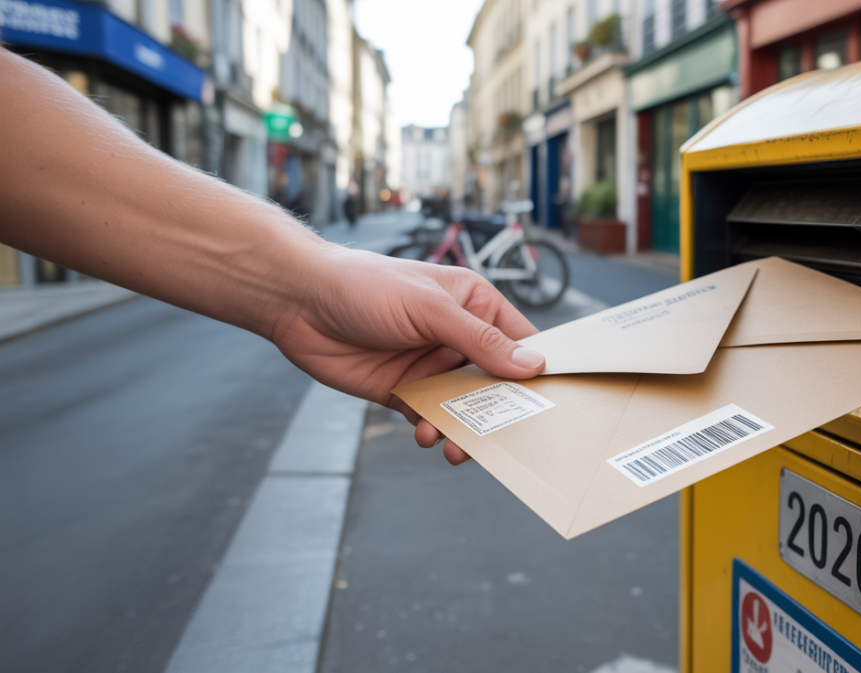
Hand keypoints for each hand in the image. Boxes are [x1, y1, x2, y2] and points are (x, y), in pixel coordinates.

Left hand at [270, 246, 542, 464]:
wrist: (298, 301)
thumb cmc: (365, 286)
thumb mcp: (429, 309)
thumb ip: (479, 340)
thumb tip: (531, 366)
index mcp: (474, 304)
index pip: (521, 342)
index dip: (538, 372)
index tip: (553, 404)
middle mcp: (458, 336)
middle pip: (497, 382)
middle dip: (502, 412)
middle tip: (507, 439)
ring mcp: (432, 365)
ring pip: (466, 407)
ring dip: (468, 428)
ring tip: (460, 447)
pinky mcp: (405, 391)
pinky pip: (432, 417)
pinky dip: (435, 431)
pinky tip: (427, 435)